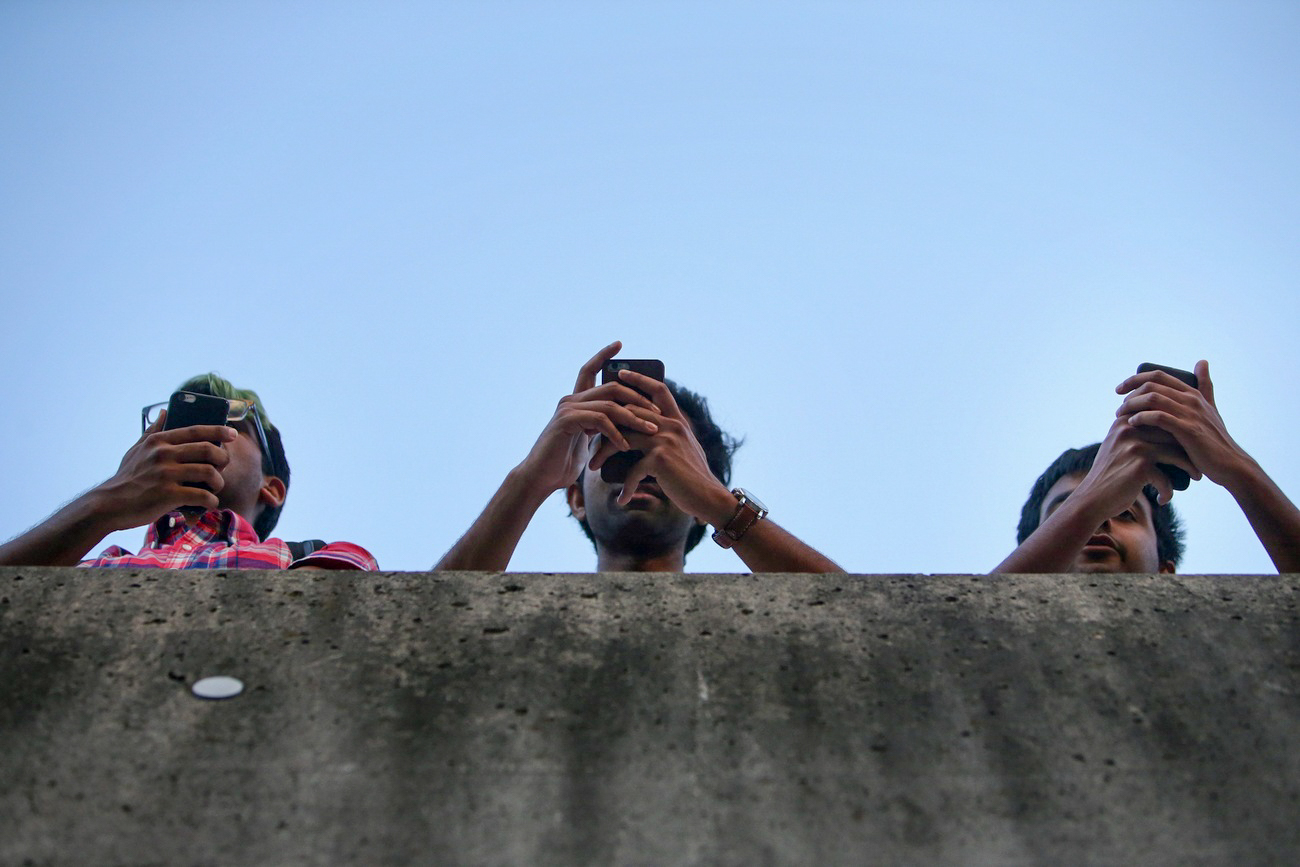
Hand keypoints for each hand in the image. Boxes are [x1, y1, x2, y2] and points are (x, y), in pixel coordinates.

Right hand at [90, 412, 236, 530]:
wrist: (109, 504)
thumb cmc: (126, 477)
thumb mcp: (136, 450)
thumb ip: (152, 431)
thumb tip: (165, 411)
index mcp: (158, 441)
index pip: (195, 431)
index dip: (218, 430)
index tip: (233, 434)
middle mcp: (163, 455)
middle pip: (208, 449)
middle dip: (223, 458)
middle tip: (223, 466)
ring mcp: (166, 475)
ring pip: (209, 472)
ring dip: (218, 481)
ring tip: (215, 487)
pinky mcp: (168, 495)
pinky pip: (202, 495)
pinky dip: (211, 501)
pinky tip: (210, 503)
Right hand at [516, 341, 659, 494]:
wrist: (540, 478)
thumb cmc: (563, 462)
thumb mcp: (587, 440)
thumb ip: (600, 426)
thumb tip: (625, 420)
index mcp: (576, 401)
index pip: (590, 370)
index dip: (604, 355)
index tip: (619, 344)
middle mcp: (570, 399)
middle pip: (611, 386)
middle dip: (638, 397)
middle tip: (657, 412)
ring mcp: (567, 408)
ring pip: (609, 404)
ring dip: (634, 418)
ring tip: (651, 430)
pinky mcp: (566, 421)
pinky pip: (600, 420)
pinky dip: (617, 433)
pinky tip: (626, 445)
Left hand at [588, 369, 731, 522]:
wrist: (710, 498)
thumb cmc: (694, 479)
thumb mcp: (684, 451)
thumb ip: (667, 438)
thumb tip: (643, 436)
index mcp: (677, 421)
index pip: (658, 390)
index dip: (639, 379)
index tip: (621, 373)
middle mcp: (672, 425)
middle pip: (631, 412)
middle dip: (607, 423)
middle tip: (589, 434)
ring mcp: (665, 440)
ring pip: (623, 438)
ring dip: (604, 453)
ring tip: (592, 466)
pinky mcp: (659, 459)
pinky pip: (632, 469)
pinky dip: (626, 487)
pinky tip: (622, 499)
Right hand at [1072, 415, 1200, 513]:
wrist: (1091, 499)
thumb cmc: (1109, 474)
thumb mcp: (1117, 445)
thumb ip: (1135, 430)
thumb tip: (1166, 421)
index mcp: (1125, 420)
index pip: (1163, 416)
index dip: (1181, 430)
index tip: (1192, 443)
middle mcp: (1129, 428)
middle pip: (1173, 434)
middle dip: (1191, 449)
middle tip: (1201, 461)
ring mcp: (1135, 446)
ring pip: (1176, 453)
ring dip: (1190, 468)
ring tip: (1196, 476)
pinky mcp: (1140, 466)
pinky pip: (1167, 477)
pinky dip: (1168, 491)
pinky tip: (1163, 499)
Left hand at [1116, 360, 1248, 485]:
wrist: (1230, 464)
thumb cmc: (1215, 439)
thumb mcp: (1210, 408)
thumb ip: (1205, 386)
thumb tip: (1202, 361)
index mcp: (1193, 393)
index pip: (1158, 376)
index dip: (1135, 379)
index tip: (1119, 389)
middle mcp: (1191, 399)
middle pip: (1152, 385)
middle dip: (1130, 393)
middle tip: (1119, 406)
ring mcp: (1190, 414)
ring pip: (1153, 398)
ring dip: (1132, 405)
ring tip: (1121, 416)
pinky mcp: (1188, 430)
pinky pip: (1159, 417)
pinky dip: (1142, 418)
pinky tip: (1133, 423)